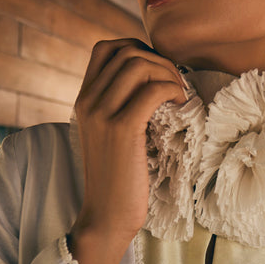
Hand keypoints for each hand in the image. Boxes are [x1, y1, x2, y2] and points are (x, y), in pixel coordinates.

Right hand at [69, 38, 185, 263]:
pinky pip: (152, 90)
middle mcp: (87, 101)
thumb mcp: (110, 135)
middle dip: (160, 61)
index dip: (138, 49)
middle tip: (176, 86)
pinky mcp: (122, 129)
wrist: (106, 215)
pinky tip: (181, 105)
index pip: (107, 48)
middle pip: (127, 51)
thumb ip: (119, 106)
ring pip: (139, 64)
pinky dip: (172, 89)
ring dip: (168, 73)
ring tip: (179, 95)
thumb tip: (152, 81)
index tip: (159, 73)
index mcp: (83, 99)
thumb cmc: (118, 179)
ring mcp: (102, 113)